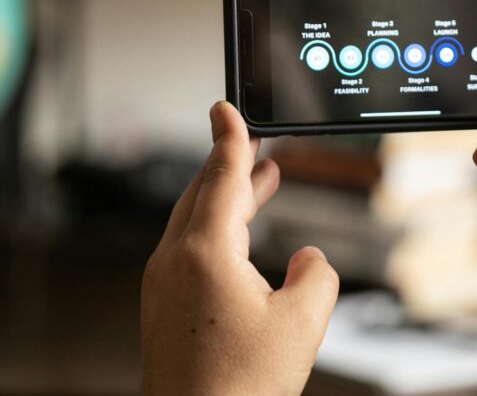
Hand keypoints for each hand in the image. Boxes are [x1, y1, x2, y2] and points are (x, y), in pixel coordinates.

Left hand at [141, 102, 338, 394]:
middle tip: (255, 143)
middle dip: (231, 162)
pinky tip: (237, 241)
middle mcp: (172, 261)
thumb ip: (316, 273)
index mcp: (204, 253)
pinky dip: (215, 229)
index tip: (225, 107)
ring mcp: (160, 285)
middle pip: (202, 192)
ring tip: (259, 182)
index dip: (230, 137)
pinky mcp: (161, 307)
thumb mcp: (303, 323)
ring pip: (193, 220)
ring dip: (226, 196)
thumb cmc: (240, 387)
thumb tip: (308, 260)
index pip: (221, 176)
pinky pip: (187, 249)